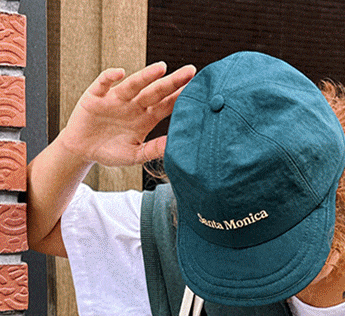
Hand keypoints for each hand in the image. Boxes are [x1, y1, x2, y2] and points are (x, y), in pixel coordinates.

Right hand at [57, 61, 195, 166]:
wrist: (82, 150)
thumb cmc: (110, 152)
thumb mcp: (135, 155)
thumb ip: (153, 149)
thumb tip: (175, 146)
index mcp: (145, 118)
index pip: (167, 105)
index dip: (181, 97)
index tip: (198, 90)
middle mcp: (134, 105)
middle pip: (156, 91)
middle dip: (172, 81)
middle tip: (191, 71)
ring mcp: (116, 98)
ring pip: (134, 84)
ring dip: (146, 75)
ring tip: (162, 68)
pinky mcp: (96, 96)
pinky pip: (104, 83)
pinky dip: (111, 77)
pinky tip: (121, 73)